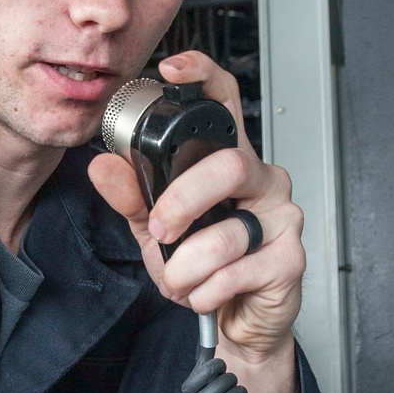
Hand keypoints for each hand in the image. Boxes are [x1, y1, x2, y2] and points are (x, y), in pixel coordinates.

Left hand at [88, 52, 304, 364]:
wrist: (236, 322)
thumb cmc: (205, 266)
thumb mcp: (157, 229)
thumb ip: (133, 196)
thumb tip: (103, 166)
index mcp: (230, 161)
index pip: (224, 102)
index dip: (201, 76)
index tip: (170, 70)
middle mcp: (262, 180)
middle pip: (228, 165)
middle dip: (182, 203)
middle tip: (161, 230)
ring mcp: (281, 217)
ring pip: (228, 232)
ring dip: (187, 265)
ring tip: (179, 278)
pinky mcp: (290, 258)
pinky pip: (238, 271)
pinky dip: (206, 290)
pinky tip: (205, 292)